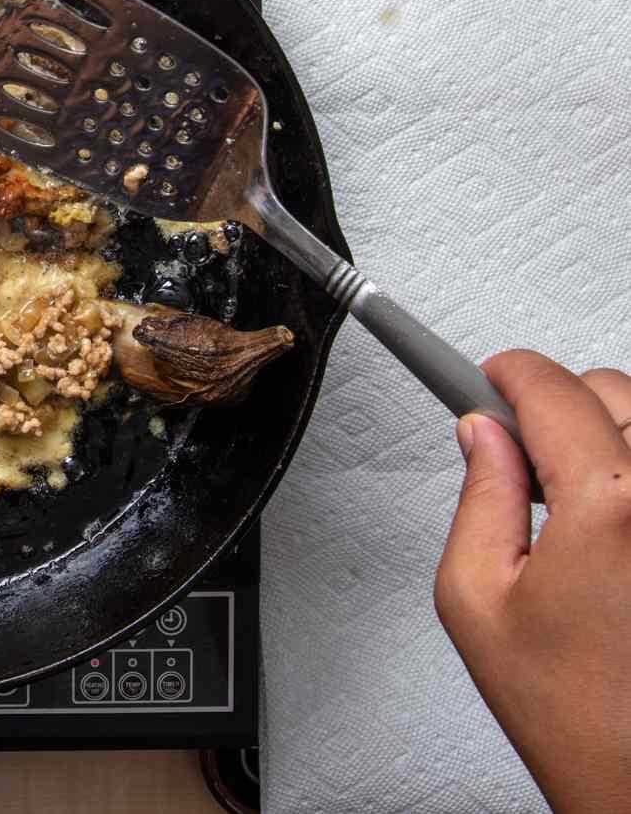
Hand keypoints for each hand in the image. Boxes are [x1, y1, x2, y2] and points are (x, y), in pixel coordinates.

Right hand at [435, 350, 630, 812]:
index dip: (508, 375)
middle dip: (562, 407)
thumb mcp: (477, 601)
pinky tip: (621, 527)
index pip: (552, 390)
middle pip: (614, 390)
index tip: (491, 378)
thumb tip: (485, 437)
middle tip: (527, 454)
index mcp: (611, 506)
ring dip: (614, 438)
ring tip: (583, 499)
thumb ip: (479, 497)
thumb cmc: (581, 719)